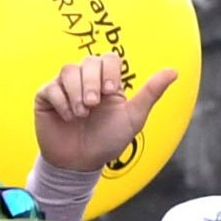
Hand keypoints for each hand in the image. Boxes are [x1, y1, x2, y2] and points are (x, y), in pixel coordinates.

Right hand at [35, 56, 180, 179]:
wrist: (82, 162)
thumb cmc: (109, 140)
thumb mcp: (134, 117)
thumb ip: (151, 92)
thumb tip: (173, 71)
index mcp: (107, 82)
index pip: (108, 58)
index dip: (109, 71)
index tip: (110, 91)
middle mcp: (85, 80)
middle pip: (88, 61)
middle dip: (91, 82)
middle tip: (93, 104)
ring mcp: (64, 87)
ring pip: (68, 70)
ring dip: (76, 92)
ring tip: (82, 114)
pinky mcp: (46, 97)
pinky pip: (51, 88)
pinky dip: (61, 102)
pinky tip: (69, 118)